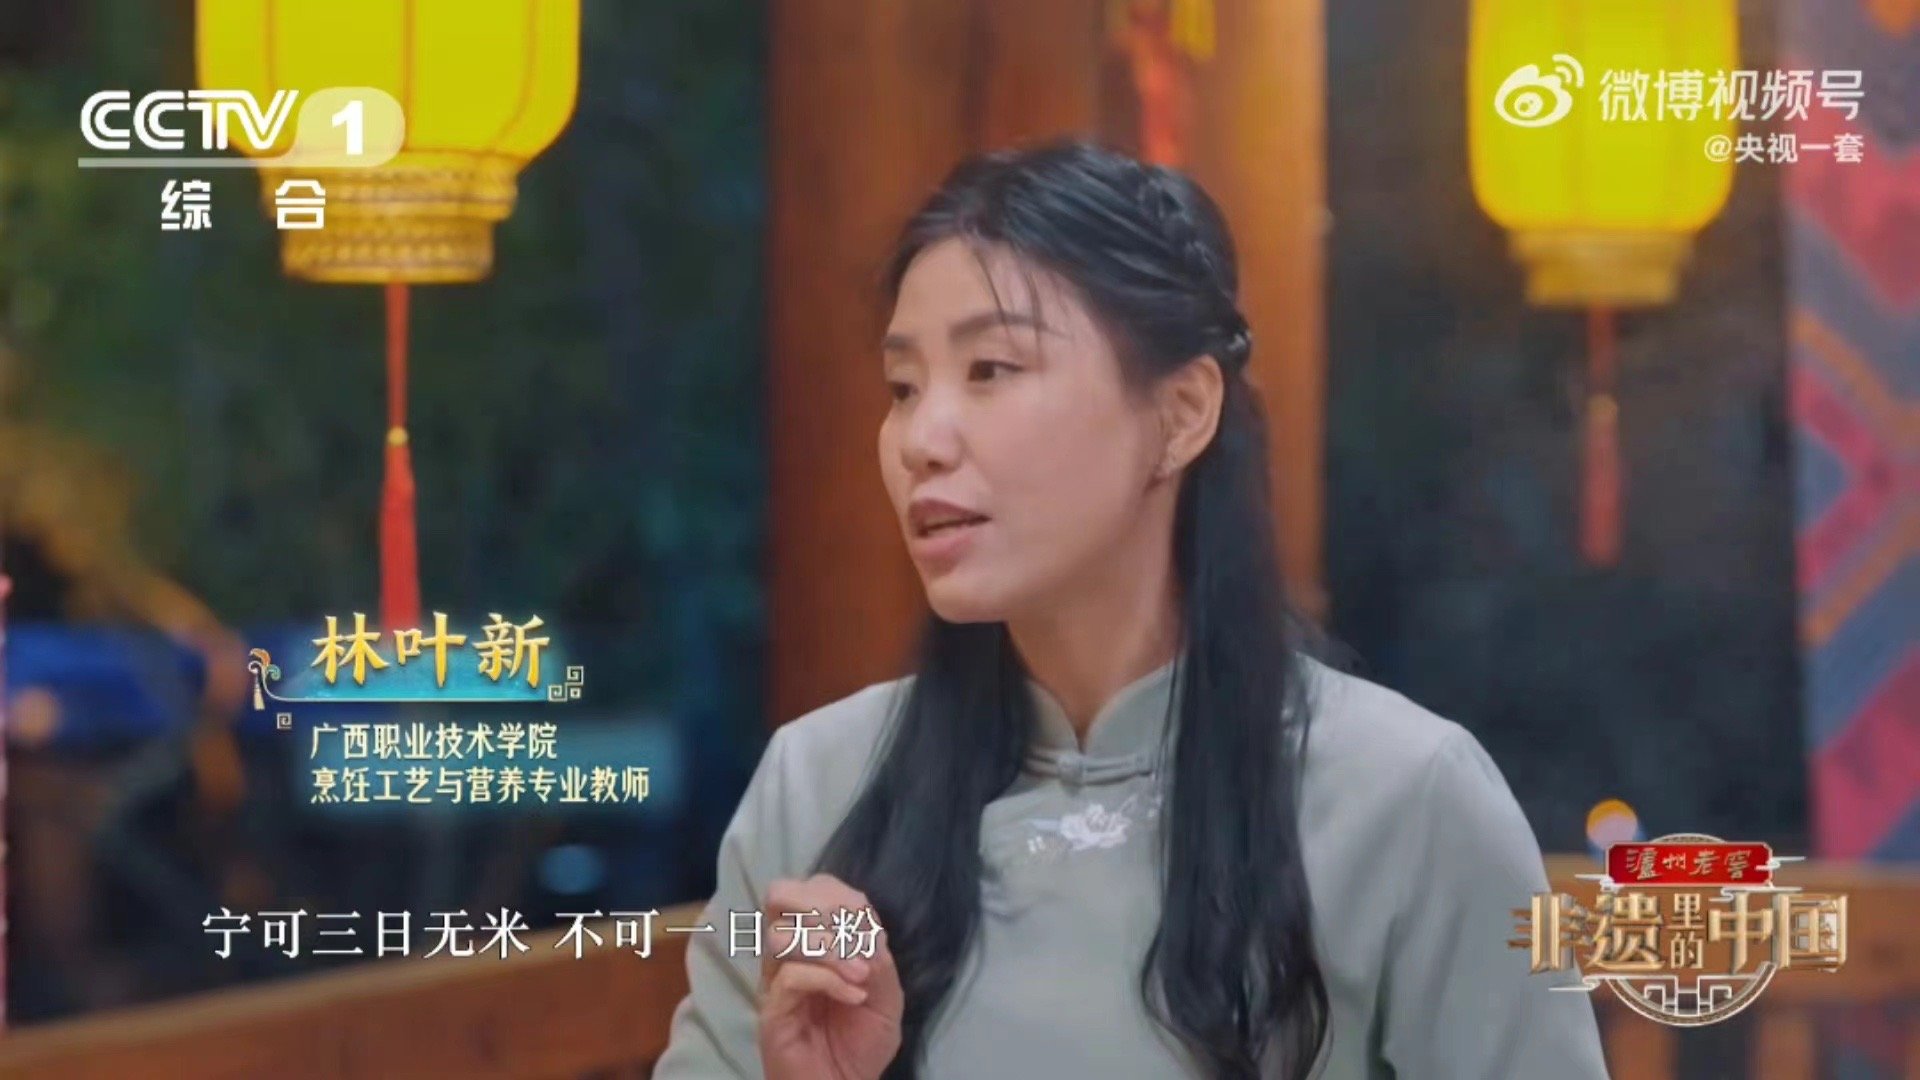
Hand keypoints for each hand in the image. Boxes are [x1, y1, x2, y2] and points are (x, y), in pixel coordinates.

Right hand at [758, 874, 903, 1079]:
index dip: (838, 894)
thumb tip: (868, 930)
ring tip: (860, 976)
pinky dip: (828, 979)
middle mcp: (788, 954)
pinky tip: (854, 996)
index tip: (867, 920)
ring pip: (782, 934)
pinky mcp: (771, 1010)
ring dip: (831, 948)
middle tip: (856, 935)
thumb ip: (878, 958)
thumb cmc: (860, 1043)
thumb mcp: (887, 995)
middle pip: (780, 895)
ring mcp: (775, 980)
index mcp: (815, 940)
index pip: (812, 888)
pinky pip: (789, 976)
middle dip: (823, 906)